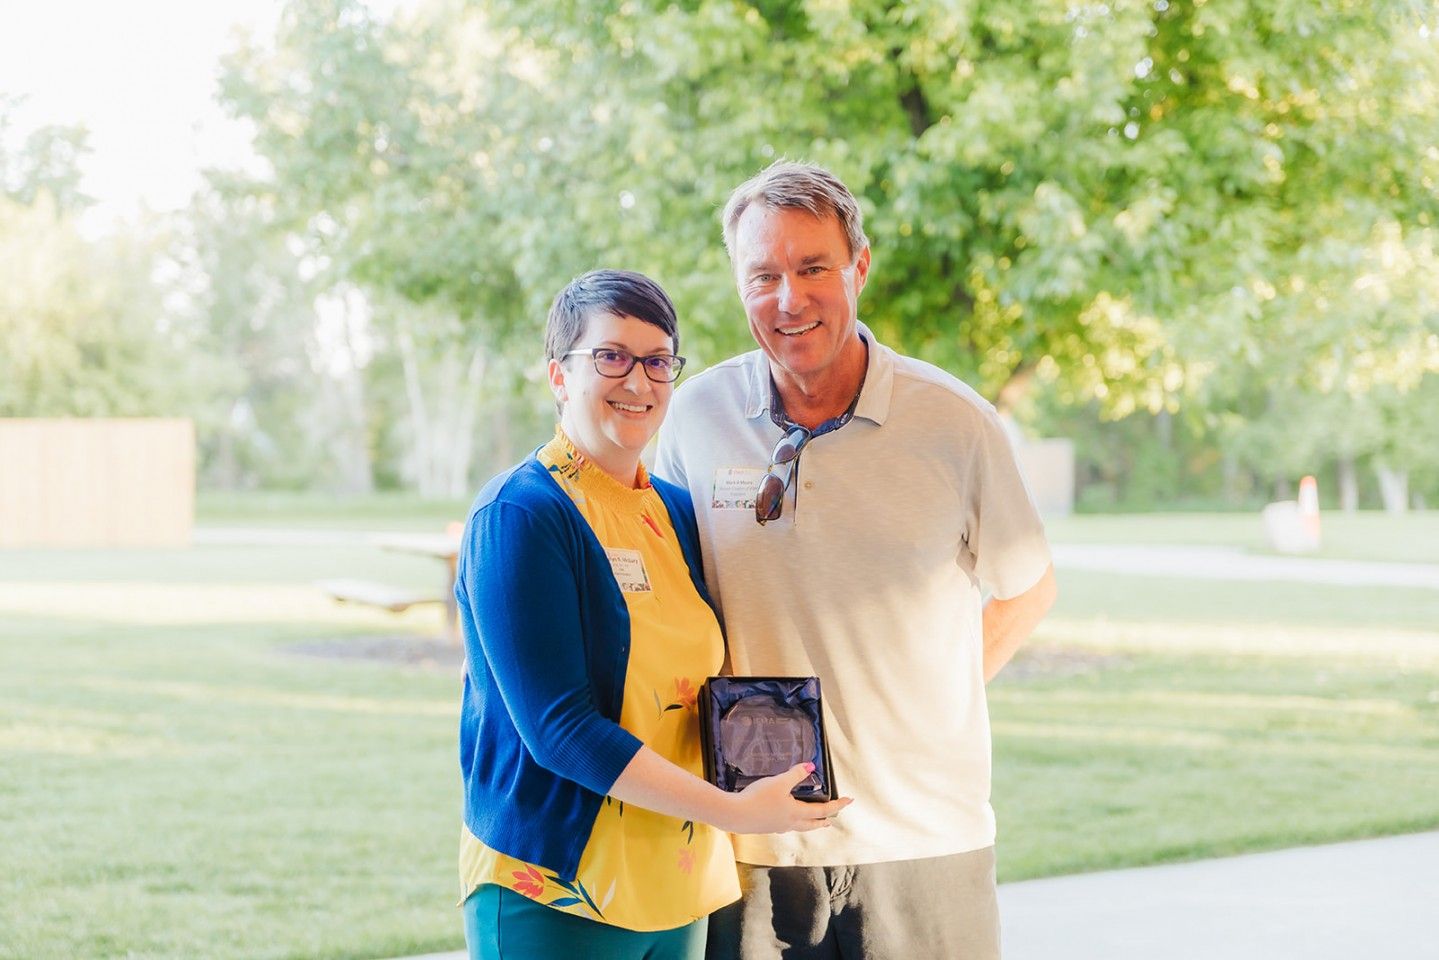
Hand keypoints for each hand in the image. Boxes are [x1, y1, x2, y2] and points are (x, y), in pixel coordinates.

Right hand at [720, 763, 853, 834]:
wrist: (735, 815)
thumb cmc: (758, 799)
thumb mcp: (779, 782)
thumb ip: (795, 774)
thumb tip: (811, 766)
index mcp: (796, 813)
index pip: (823, 810)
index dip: (837, 805)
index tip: (849, 800)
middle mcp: (790, 823)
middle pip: (812, 824)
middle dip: (824, 820)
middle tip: (832, 819)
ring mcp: (778, 827)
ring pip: (800, 827)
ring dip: (810, 824)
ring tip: (813, 822)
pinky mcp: (767, 827)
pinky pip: (787, 826)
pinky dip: (795, 823)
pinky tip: (787, 820)